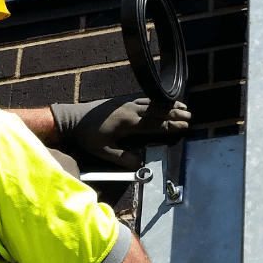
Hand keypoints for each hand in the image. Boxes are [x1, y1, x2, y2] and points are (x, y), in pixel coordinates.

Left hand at [50, 96, 190, 168]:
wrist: (73, 119)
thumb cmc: (87, 136)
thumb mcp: (103, 151)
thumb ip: (121, 158)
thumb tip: (139, 164)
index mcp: (128, 123)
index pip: (154, 125)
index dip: (170, 126)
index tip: (184, 126)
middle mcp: (130, 110)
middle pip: (157, 111)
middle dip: (174, 114)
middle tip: (190, 116)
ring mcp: (126, 102)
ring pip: (152, 102)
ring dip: (168, 105)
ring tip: (182, 106)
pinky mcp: (121, 100)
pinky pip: (143, 97)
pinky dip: (156, 99)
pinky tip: (162, 101)